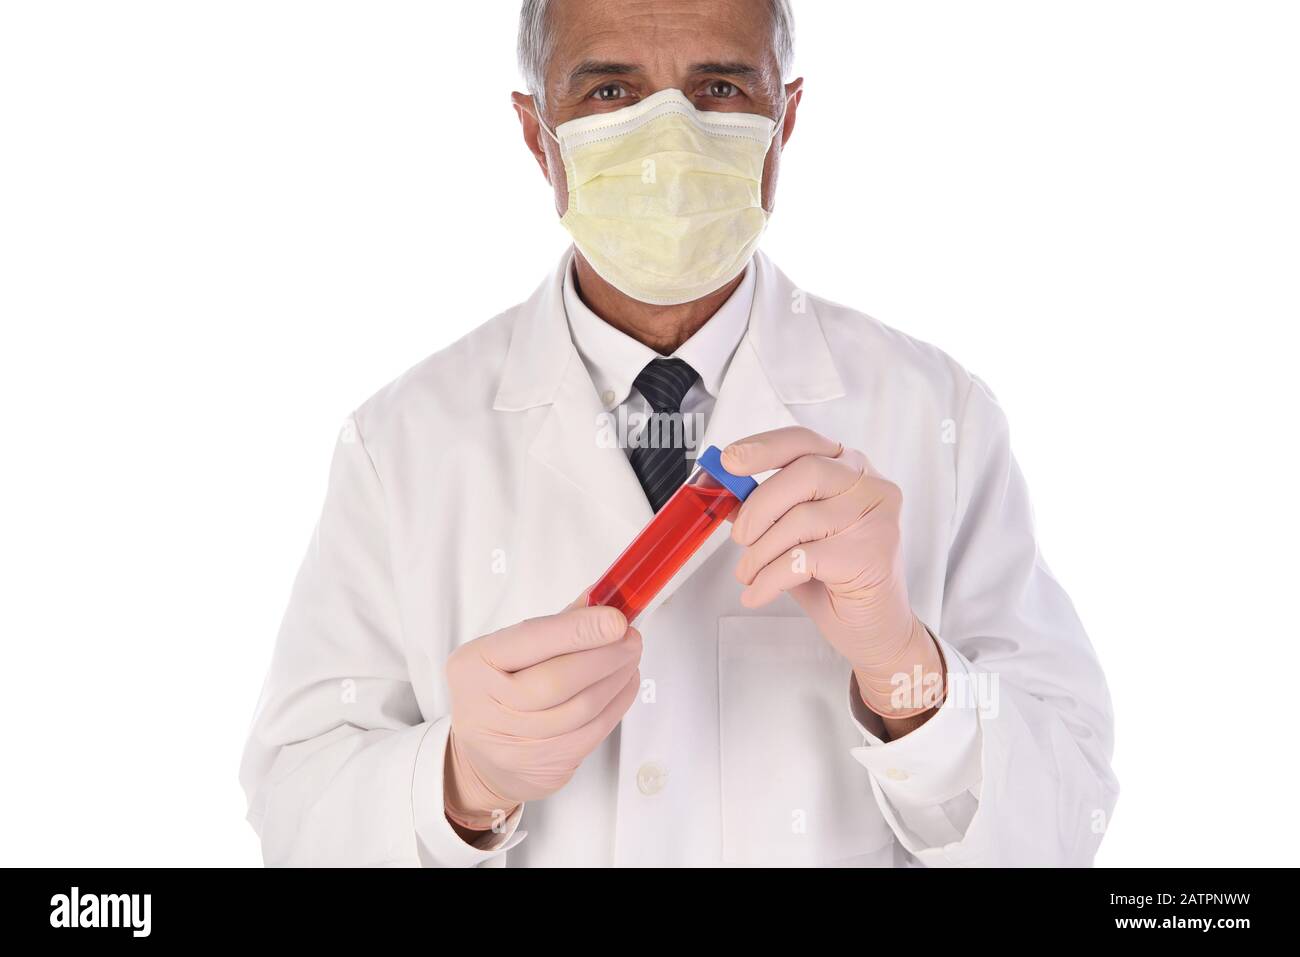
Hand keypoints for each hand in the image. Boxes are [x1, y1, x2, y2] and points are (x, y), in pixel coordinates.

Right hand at [444, 596, 641, 831]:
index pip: (531, 641)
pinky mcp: (544, 765)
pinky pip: (592, 733)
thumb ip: (556, 625)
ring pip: (581, 709)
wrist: (481, 757)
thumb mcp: (508, 652)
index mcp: (473, 664)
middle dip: (606, 655)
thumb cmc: (498, 690)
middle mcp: (487, 706)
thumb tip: (603, 596)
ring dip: (617, 678)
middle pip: (558, 680)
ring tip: (630, 658)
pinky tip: (624, 685)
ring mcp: (514, 742)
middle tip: (631, 638)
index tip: (616, 619)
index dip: (579, 630)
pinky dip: (617, 704)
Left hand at [722, 427, 944, 721]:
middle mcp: (870, 485)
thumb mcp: (793, 537)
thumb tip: (724, 491)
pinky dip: (770, 578)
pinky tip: (758, 592)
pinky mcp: (872, 554)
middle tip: (739, 538)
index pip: (804, 442)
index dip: (763, 447)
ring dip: (761, 552)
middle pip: (805, 473)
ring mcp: (876, 519)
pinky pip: (804, 558)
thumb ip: (766, 510)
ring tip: (749, 573)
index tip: (729, 461)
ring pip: (802, 519)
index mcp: (849, 469)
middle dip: (760, 506)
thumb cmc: (835, 578)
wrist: (876, 629)